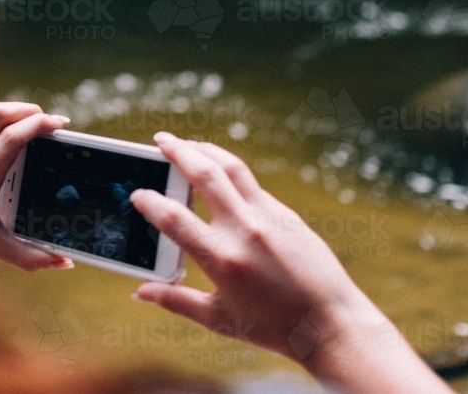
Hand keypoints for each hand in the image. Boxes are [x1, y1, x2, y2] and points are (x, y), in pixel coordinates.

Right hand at [131, 132, 453, 393]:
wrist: (330, 323)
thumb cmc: (272, 327)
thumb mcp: (218, 319)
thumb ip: (176, 301)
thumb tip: (140, 293)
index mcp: (222, 258)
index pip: (174, 218)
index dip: (150, 202)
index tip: (138, 194)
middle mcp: (245, 230)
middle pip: (205, 174)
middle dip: (178, 151)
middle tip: (160, 139)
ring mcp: (269, 217)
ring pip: (232, 168)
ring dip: (206, 150)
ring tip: (188, 144)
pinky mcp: (286, 214)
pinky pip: (252, 186)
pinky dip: (230, 174)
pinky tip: (220, 176)